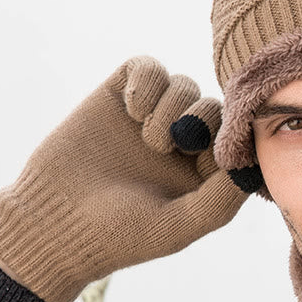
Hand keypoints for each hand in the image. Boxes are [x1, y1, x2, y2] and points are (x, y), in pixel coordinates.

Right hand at [0, 57, 253, 301]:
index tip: (210, 154)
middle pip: (214, 105)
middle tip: (177, 144)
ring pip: (185, 85)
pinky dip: (147, 81)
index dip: (232, 137)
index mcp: (203, 173)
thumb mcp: (181, 225)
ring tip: (149, 138)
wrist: (51, 223)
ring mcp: (149, 118)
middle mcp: (181, 143)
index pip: (236, 137)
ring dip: (173, 105)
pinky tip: (133, 109)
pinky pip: (147, 67)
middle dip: (203, 120)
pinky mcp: (117, 97)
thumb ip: (222, 197)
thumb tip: (250, 163)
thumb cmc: (120, 234)